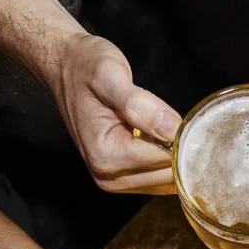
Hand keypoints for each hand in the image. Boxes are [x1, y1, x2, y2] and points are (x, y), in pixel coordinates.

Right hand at [51, 33, 181, 192]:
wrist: (65, 67)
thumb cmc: (85, 67)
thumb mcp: (109, 75)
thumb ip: (139, 104)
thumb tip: (172, 129)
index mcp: (106, 155)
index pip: (164, 160)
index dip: (181, 139)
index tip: (183, 118)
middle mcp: (109, 176)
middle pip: (167, 175)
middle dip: (179, 150)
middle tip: (173, 119)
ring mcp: (115, 181)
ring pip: (166, 181)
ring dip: (173, 157)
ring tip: (164, 127)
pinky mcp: (121, 178)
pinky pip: (158, 179)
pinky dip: (166, 162)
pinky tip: (160, 139)